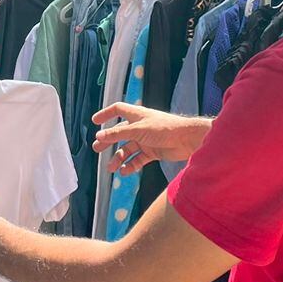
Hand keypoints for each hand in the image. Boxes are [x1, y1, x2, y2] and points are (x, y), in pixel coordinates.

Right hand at [91, 104, 212, 176]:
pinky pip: (138, 159)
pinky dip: (131, 165)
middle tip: (97, 149)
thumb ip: (117, 134)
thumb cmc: (164, 128)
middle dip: (108, 141)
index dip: (106, 114)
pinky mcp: (153, 152)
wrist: (187, 140)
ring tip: (111, 168)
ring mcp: (146, 140)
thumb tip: (98, 136)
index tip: (94, 121)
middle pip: (119, 133)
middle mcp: (140, 127)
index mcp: (137, 115)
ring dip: (119, 158)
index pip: (118, 110)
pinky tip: (124, 171)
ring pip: (128, 149)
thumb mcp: (137, 130)